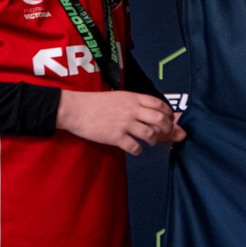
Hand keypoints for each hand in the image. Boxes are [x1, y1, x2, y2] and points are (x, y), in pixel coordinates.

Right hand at [57, 90, 185, 154]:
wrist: (75, 109)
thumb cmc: (95, 103)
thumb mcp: (119, 96)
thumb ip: (135, 102)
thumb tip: (150, 110)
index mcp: (133, 98)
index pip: (159, 104)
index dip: (168, 113)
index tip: (170, 119)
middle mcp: (132, 110)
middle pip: (159, 119)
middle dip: (167, 128)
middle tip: (165, 133)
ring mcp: (124, 124)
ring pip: (150, 133)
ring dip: (154, 140)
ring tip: (151, 142)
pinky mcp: (115, 137)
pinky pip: (134, 146)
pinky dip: (139, 150)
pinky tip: (137, 150)